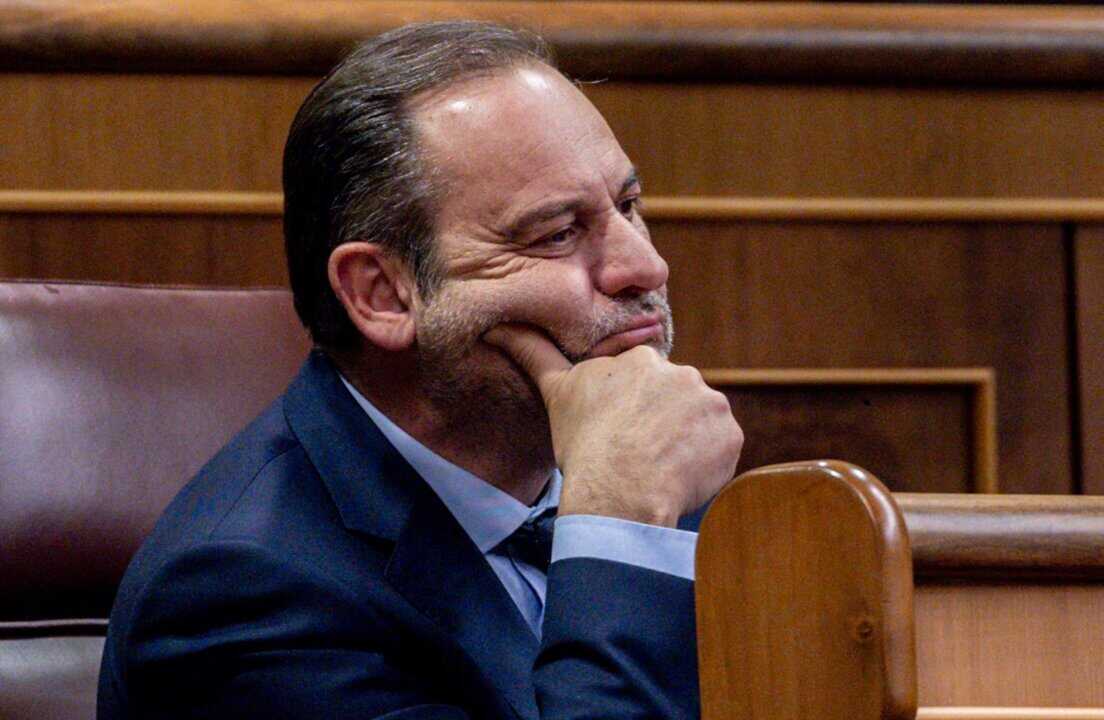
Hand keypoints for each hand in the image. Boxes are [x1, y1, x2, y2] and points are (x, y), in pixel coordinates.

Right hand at [484, 324, 742, 526]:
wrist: (620, 490)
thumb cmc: (585, 443)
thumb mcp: (556, 393)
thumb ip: (535, 354)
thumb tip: (498, 327)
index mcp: (644, 360)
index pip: (645, 382)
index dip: (633, 409)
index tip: (621, 432)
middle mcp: (683, 372)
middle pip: (675, 400)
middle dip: (661, 422)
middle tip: (638, 453)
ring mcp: (711, 404)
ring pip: (700, 423)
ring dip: (686, 441)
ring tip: (658, 468)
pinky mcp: (730, 436)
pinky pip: (720, 448)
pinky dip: (706, 463)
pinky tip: (679, 478)